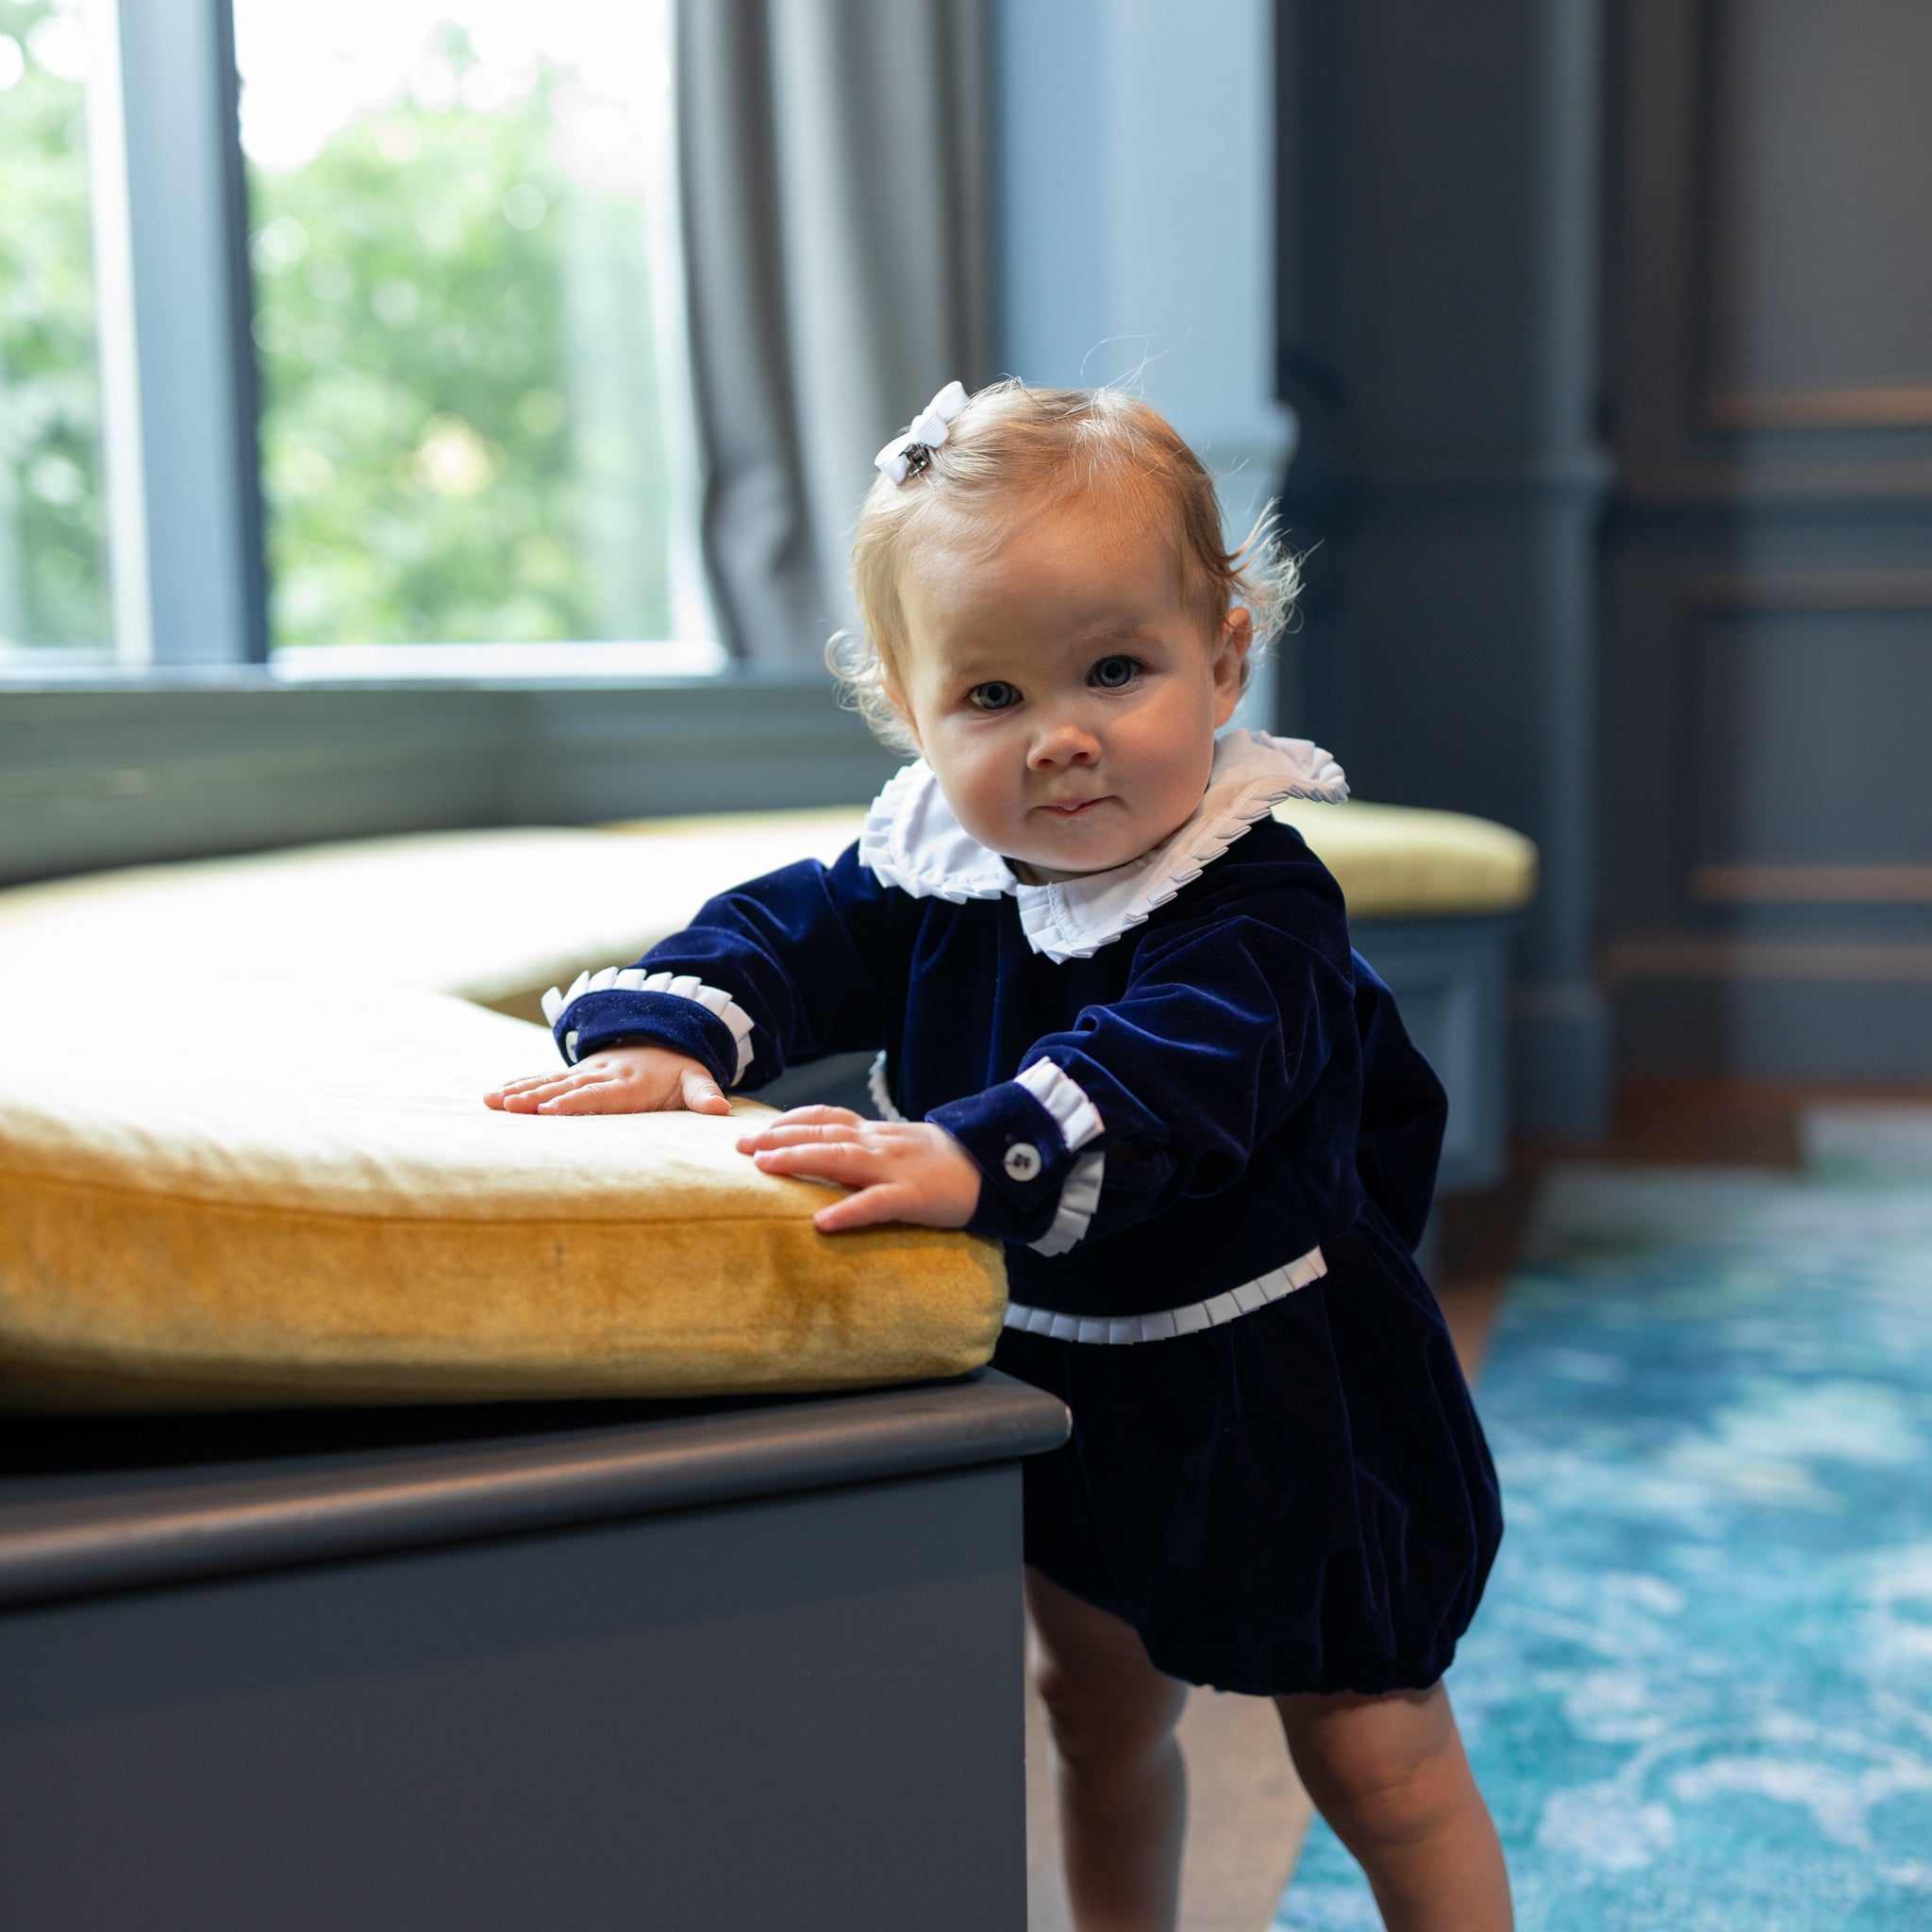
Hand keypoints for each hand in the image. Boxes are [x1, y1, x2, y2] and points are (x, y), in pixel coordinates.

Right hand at [485, 1045, 730, 1115]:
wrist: (665, 1037)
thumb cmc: (680, 1069)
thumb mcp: (697, 1077)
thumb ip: (704, 1094)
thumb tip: (721, 1108)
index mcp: (631, 1082)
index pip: (601, 1094)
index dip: (575, 1102)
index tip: (550, 1111)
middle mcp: (603, 1074)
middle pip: (567, 1088)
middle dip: (537, 1098)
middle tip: (510, 1108)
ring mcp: (585, 1072)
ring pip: (549, 1081)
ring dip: (520, 1091)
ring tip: (492, 1102)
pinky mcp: (574, 1073)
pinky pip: (543, 1078)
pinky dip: (519, 1085)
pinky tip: (494, 1097)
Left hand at [735, 1106, 982, 1233]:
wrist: (996, 1166)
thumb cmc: (947, 1163)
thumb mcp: (903, 1148)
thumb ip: (869, 1150)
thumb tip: (830, 1158)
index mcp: (877, 1134)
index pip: (827, 1119)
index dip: (789, 1121)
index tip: (756, 1128)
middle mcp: (880, 1144)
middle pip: (822, 1135)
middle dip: (778, 1138)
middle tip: (740, 1146)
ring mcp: (895, 1169)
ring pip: (840, 1159)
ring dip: (798, 1160)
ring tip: (763, 1167)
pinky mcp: (913, 1196)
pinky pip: (875, 1204)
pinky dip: (847, 1212)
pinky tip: (820, 1223)